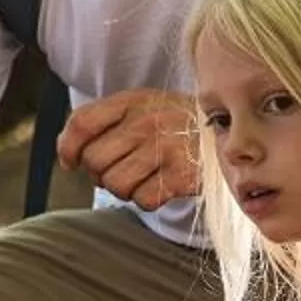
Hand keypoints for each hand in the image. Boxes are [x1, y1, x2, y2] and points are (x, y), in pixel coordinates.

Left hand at [57, 87, 201, 209]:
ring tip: (142, 177)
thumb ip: (103, 121)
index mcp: (133, 101)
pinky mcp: (183, 174)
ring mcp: (166, 147)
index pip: (82, 123)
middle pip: (94, 160)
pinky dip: (147, 199)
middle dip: (100, 173)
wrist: (233, 130)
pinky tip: (161, 185)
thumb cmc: (177, 122)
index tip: (70, 162)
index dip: (67, 148)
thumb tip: (67, 157)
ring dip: (123, 189)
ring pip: (115, 184)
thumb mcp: (142, 106)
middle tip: (120, 169)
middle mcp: (147, 121)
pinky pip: (144, 200)